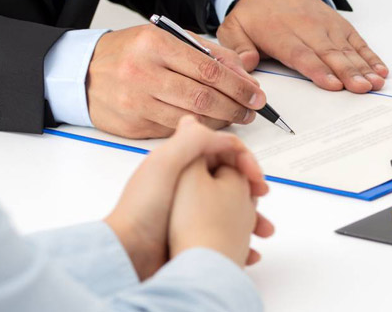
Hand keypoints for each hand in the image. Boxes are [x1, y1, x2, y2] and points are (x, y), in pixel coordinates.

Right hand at [88, 24, 267, 138]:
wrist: (80, 74)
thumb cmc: (128, 53)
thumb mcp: (165, 38)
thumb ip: (208, 52)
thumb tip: (245, 69)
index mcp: (155, 44)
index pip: (209, 69)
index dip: (239, 85)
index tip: (256, 94)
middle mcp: (143, 72)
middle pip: (203, 97)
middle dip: (235, 106)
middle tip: (251, 110)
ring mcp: (136, 102)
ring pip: (191, 118)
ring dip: (219, 121)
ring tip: (233, 117)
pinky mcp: (133, 125)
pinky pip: (174, 130)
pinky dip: (195, 129)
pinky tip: (206, 124)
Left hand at [104, 116, 268, 278]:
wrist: (128, 254)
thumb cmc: (142, 210)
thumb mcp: (166, 163)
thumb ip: (193, 140)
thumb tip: (224, 137)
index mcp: (180, 160)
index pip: (222, 150)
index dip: (244, 160)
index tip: (256, 179)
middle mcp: (185, 182)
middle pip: (230, 177)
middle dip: (251, 189)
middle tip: (260, 201)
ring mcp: (189, 209)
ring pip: (231, 207)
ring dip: (251, 216)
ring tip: (262, 231)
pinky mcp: (191, 233)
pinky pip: (224, 233)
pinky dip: (240, 239)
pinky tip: (247, 249)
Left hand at [217, 0, 388, 92]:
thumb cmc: (253, 14)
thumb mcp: (233, 28)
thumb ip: (238, 48)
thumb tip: (246, 64)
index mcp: (280, 33)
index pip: (301, 54)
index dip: (318, 70)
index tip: (333, 84)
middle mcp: (307, 28)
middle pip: (329, 53)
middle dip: (347, 71)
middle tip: (361, 88)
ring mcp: (325, 25)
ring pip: (346, 48)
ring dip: (362, 66)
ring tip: (375, 82)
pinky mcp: (338, 24)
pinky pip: (356, 40)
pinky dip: (369, 55)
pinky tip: (380, 69)